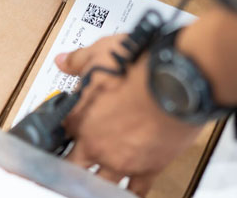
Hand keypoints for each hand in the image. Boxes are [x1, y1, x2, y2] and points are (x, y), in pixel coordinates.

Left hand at [55, 35, 203, 195]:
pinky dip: (131, 191)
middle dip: (73, 163)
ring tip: (96, 178)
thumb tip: (65, 61)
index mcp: (81, 120)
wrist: (175, 82)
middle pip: (74, 166)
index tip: (68, 126)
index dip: (64, 128)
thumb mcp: (101, 54)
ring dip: (97, 181)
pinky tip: (128, 191)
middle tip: (75, 161)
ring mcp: (122, 161)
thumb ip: (78, 61)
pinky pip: (135, 190)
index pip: (61, 131)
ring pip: (100, 183)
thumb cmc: (139, 68)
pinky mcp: (149, 168)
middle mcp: (98, 146)